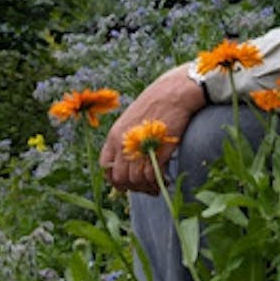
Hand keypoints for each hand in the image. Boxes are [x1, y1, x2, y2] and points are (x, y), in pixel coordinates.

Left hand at [100, 64, 205, 194]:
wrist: (173, 93)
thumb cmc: (155, 104)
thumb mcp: (131, 120)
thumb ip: (126, 140)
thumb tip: (128, 162)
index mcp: (114, 136)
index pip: (105, 168)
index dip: (115, 179)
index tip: (127, 183)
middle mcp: (124, 143)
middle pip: (120, 178)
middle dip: (132, 187)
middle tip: (145, 187)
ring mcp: (139, 148)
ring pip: (136, 180)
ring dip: (147, 187)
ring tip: (157, 184)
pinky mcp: (158, 150)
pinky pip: (152, 175)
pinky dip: (158, 182)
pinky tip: (165, 179)